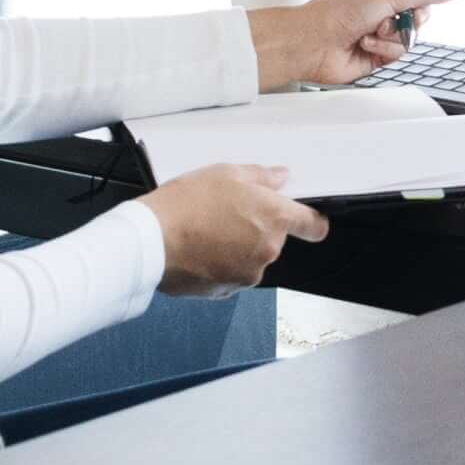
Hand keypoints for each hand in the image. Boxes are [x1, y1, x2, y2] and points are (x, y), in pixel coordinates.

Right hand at [139, 164, 322, 293]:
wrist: (151, 241)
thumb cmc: (186, 204)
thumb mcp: (225, 173)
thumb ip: (261, 177)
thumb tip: (280, 178)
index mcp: (274, 218)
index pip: (314, 226)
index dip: (311, 223)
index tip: (307, 221)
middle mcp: (268, 249)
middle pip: (274, 240)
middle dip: (257, 229)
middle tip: (227, 214)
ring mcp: (247, 273)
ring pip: (251, 258)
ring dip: (237, 248)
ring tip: (206, 232)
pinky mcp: (226, 291)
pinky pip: (230, 275)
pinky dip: (219, 265)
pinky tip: (198, 250)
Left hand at [250, 0, 464, 91]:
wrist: (314, 43)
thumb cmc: (338, 11)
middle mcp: (380, 2)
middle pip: (419, 7)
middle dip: (412, 15)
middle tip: (399, 14)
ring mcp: (379, 27)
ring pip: (411, 32)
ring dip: (393, 34)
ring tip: (372, 31)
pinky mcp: (378, 51)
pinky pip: (400, 51)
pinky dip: (385, 49)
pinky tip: (366, 44)